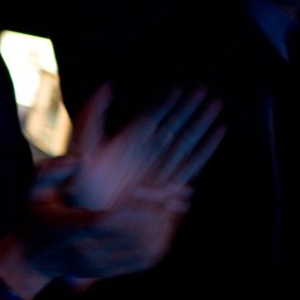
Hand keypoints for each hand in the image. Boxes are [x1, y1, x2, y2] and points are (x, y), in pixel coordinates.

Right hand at [12, 179, 193, 281]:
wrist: (30, 259)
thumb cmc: (33, 218)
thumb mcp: (32, 190)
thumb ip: (53, 171)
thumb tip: (80, 158)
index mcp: (69, 228)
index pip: (107, 220)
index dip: (131, 207)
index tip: (146, 189)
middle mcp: (87, 250)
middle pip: (131, 236)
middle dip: (156, 213)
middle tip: (173, 192)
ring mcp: (100, 264)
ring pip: (142, 250)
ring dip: (163, 228)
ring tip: (174, 204)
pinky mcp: (109, 271)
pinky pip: (142, 261)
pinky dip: (160, 243)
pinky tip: (167, 224)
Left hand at [65, 84, 224, 210]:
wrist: (90, 214)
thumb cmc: (80, 180)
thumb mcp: (84, 143)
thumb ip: (93, 114)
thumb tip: (107, 85)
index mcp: (129, 139)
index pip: (153, 115)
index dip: (168, 101)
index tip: (182, 87)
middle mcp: (147, 151)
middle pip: (174, 125)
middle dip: (191, 109)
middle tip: (207, 91)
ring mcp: (159, 167)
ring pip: (186, 140)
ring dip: (202, 123)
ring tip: (217, 105)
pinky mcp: (168, 185)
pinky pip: (192, 163)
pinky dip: (206, 148)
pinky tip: (219, 132)